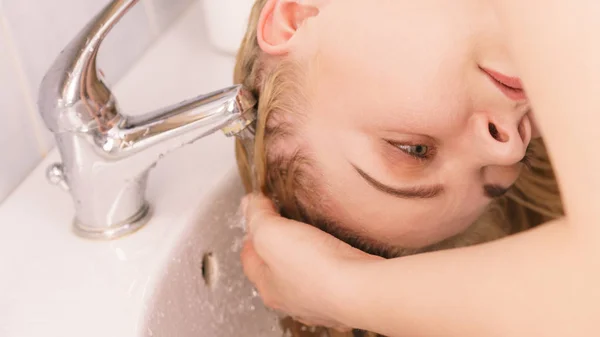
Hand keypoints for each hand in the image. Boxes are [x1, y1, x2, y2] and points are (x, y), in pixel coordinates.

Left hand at [240, 194, 380, 330]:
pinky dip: (333, 267)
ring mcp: (320, 303)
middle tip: (285, 225)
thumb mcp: (271, 232)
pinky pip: (334, 280)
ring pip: (306, 278)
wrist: (361, 289)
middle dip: (278, 249)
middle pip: (277, 271)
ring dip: (306, 260)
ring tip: (313, 237)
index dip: (251, 234)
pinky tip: (340, 254)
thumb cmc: (314, 267)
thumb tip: (249, 204)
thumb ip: (257, 216)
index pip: (250, 258)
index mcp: (268, 286)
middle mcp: (292, 301)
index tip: (258, 216)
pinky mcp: (346, 299)